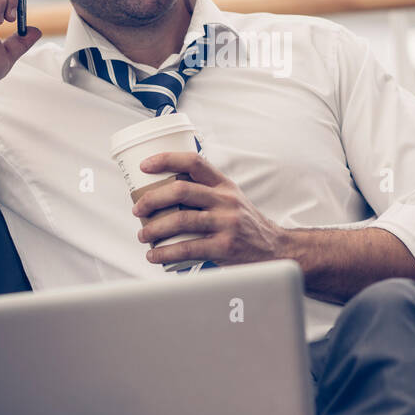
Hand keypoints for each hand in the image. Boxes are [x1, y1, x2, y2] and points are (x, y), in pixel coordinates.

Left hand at [132, 151, 286, 266]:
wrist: (276, 249)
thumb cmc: (246, 224)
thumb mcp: (232, 199)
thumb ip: (206, 192)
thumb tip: (164, 188)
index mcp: (224, 185)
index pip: (194, 162)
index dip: (166, 159)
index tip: (144, 166)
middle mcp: (226, 200)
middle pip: (181, 190)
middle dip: (152, 199)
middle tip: (138, 209)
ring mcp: (226, 223)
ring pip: (181, 219)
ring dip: (154, 228)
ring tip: (143, 234)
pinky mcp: (225, 247)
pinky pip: (188, 248)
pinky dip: (166, 252)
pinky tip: (154, 255)